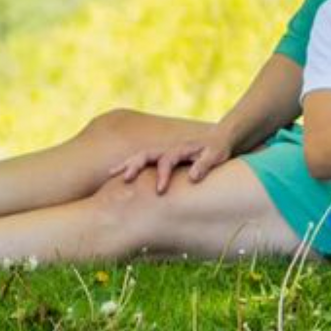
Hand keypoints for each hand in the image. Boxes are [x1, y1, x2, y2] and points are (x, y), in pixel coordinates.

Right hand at [109, 132, 233, 194]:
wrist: (218, 139)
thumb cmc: (217, 149)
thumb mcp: (215, 156)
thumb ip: (204, 165)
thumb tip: (192, 177)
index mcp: (181, 148)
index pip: (167, 160)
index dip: (163, 175)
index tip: (160, 191)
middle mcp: (169, 148)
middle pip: (147, 154)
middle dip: (135, 165)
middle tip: (125, 179)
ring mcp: (164, 152)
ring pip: (141, 156)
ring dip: (127, 164)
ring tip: (112, 175)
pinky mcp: (162, 157)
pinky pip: (143, 161)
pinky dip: (131, 166)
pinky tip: (120, 176)